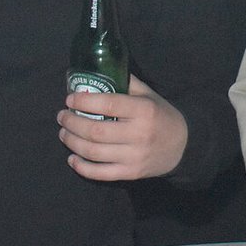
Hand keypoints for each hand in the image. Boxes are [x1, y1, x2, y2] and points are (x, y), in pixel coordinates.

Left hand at [58, 74, 187, 180]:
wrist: (183, 146)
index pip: (108, 104)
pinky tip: (72, 158)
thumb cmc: (161, 115)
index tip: (70, 99)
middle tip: (62, 116)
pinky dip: (82, 167)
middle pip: (95, 130)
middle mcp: (138, 134)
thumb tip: (98, 71)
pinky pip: (100, 173)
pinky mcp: (131, 173)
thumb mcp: (149, 95)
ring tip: (64, 133)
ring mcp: (134, 156)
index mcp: (143, 110)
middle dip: (72, 123)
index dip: (84, 101)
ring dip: (72, 142)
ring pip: (93, 152)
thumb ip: (126, 83)